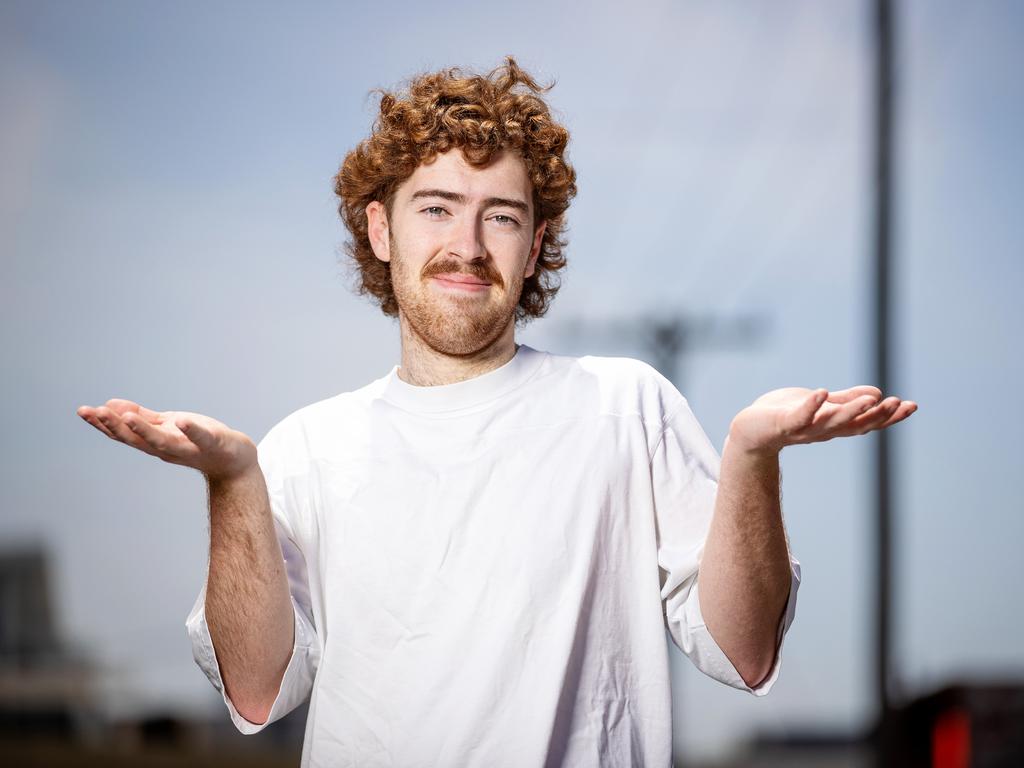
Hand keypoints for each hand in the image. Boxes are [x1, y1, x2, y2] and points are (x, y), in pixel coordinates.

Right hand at [77, 398, 256, 481]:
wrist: (233, 461)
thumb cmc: (198, 441)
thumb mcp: (166, 426)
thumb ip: (142, 417)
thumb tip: (109, 405)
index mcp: (155, 442)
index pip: (124, 434)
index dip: (103, 424)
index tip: (83, 411)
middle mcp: (167, 448)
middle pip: (136, 440)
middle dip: (114, 426)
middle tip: (94, 412)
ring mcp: (189, 448)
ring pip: (162, 442)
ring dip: (143, 431)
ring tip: (127, 416)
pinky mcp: (213, 444)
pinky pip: (201, 438)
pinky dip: (190, 431)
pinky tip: (180, 420)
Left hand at [727, 385, 916, 455]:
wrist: (751, 430)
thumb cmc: (785, 416)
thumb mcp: (821, 405)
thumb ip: (845, 400)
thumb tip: (875, 394)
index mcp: (834, 426)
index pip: (867, 423)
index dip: (889, 416)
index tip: (911, 405)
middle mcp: (823, 431)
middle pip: (854, 426)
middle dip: (877, 416)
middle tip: (898, 404)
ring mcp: (803, 430)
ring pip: (831, 423)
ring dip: (851, 412)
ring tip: (870, 400)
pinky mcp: (783, 424)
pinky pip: (798, 417)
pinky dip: (810, 407)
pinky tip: (821, 392)